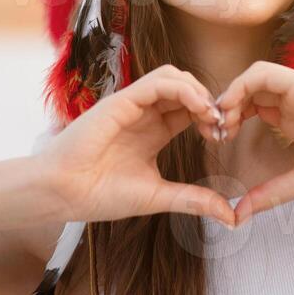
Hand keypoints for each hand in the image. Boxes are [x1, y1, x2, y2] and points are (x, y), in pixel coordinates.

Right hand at [46, 65, 234, 227]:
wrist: (64, 193)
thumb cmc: (100, 195)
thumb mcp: (158, 196)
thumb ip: (192, 200)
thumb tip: (229, 217)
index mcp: (153, 132)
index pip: (190, 109)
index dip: (211, 117)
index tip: (223, 137)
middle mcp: (144, 114)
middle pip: (186, 88)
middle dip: (210, 101)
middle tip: (222, 124)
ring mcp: (132, 105)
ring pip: (173, 77)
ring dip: (199, 90)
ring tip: (211, 115)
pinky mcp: (122, 100)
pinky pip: (158, 81)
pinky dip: (183, 89)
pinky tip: (198, 108)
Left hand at [216, 61, 293, 224]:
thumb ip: (268, 194)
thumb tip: (237, 216)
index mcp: (291, 120)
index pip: (249, 109)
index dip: (229, 121)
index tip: (219, 142)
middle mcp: (291, 102)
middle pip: (246, 92)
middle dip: (224, 108)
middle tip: (215, 131)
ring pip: (251, 79)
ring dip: (230, 96)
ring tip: (222, 121)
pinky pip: (263, 73)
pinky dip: (242, 85)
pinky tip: (233, 107)